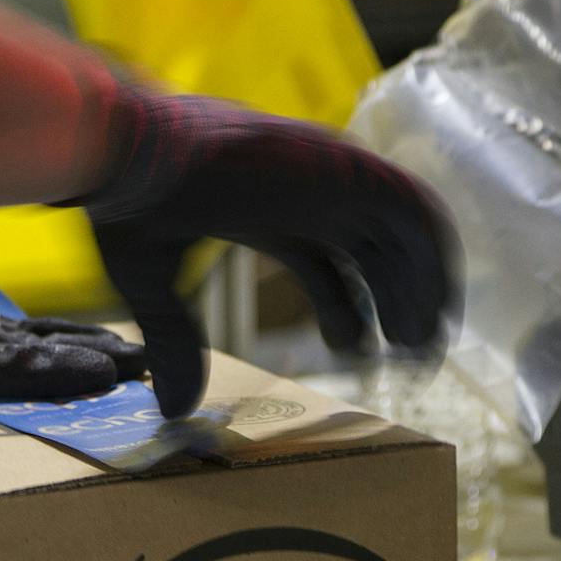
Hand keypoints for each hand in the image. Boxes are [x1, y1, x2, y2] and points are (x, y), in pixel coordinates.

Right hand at [70, 83, 457, 417]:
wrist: (126, 150)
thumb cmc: (127, 203)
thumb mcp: (150, 284)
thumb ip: (174, 342)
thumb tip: (174, 410)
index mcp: (261, 207)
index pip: (329, 258)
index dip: (351, 308)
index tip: (362, 354)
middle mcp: (302, 191)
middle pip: (372, 250)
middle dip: (395, 303)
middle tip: (406, 360)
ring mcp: (327, 175)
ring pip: (401, 232)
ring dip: (420, 285)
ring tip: (421, 346)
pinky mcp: (344, 167)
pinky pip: (414, 210)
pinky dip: (433, 255)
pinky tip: (432, 306)